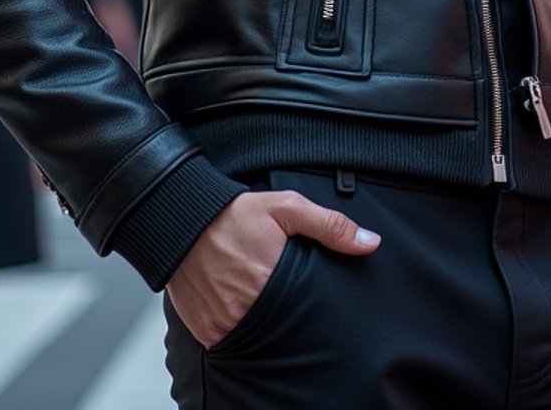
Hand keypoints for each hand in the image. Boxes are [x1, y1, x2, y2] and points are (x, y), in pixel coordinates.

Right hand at [167, 188, 380, 348]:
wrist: (180, 217)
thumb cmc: (233, 214)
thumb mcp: (286, 208)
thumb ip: (330, 226)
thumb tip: (370, 242)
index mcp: (272, 280)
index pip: (306, 309)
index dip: (309, 304)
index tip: (307, 296)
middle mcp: (247, 307)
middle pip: (282, 324)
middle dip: (286, 312)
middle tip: (278, 293)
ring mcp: (225, 323)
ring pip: (256, 336)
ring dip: (260, 322)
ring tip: (255, 296)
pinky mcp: (206, 331)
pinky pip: (229, 341)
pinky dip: (236, 328)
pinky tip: (236, 305)